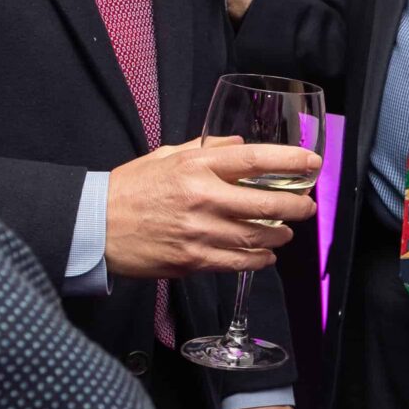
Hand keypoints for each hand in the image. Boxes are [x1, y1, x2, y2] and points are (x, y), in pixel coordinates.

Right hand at [106, 136, 317, 278]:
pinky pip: (238, 262)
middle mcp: (202, 198)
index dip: (291, 160)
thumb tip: (241, 145)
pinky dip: (258, 260)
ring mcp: (199, 232)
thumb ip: (207, 149)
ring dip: (280, 236)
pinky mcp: (193, 260)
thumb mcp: (167, 156)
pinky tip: (265, 255)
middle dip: (296, 206)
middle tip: (307, 206)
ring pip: (257, 237)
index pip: (255, 160)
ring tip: (287, 232)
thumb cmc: (130, 189)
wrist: (96, 226)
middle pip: (266, 204)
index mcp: (196, 167)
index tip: (313, 163)